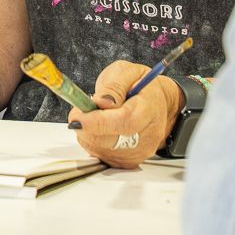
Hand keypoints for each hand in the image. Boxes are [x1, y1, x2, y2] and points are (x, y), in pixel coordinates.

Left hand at [67, 60, 182, 168]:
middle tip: (80, 110)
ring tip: (96, 116)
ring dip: (88, 133)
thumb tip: (99, 102)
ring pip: (100, 149)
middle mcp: (147, 136)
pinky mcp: (129, 162)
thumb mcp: (127, 72)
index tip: (77, 117)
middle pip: (109, 140)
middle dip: (86, 127)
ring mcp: (139, 152)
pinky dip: (93, 141)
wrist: (158, 104)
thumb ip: (113, 86)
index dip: (97, 122)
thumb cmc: (141, 87)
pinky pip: (101, 155)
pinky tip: (100, 129)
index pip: (124, 121)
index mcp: (149, 109)